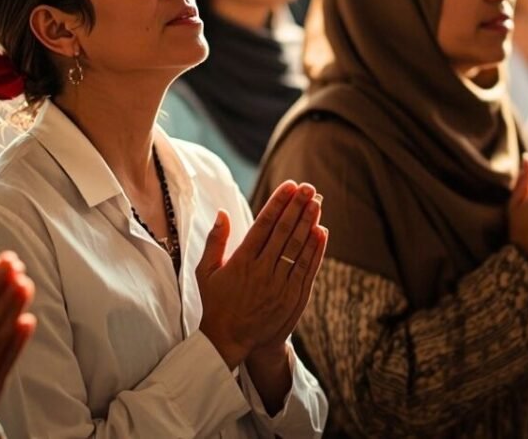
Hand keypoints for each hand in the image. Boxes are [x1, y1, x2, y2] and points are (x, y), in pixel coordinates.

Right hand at [196, 181, 327, 369]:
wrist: (230, 340)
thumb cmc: (215, 303)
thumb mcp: (206, 271)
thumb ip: (214, 241)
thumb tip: (222, 213)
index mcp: (241, 261)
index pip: (264, 225)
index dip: (278, 203)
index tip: (289, 186)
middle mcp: (261, 271)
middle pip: (284, 232)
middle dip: (297, 207)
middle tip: (308, 187)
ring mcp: (279, 285)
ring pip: (297, 248)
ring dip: (308, 223)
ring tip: (316, 202)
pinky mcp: (291, 298)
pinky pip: (306, 269)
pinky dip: (315, 250)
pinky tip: (321, 231)